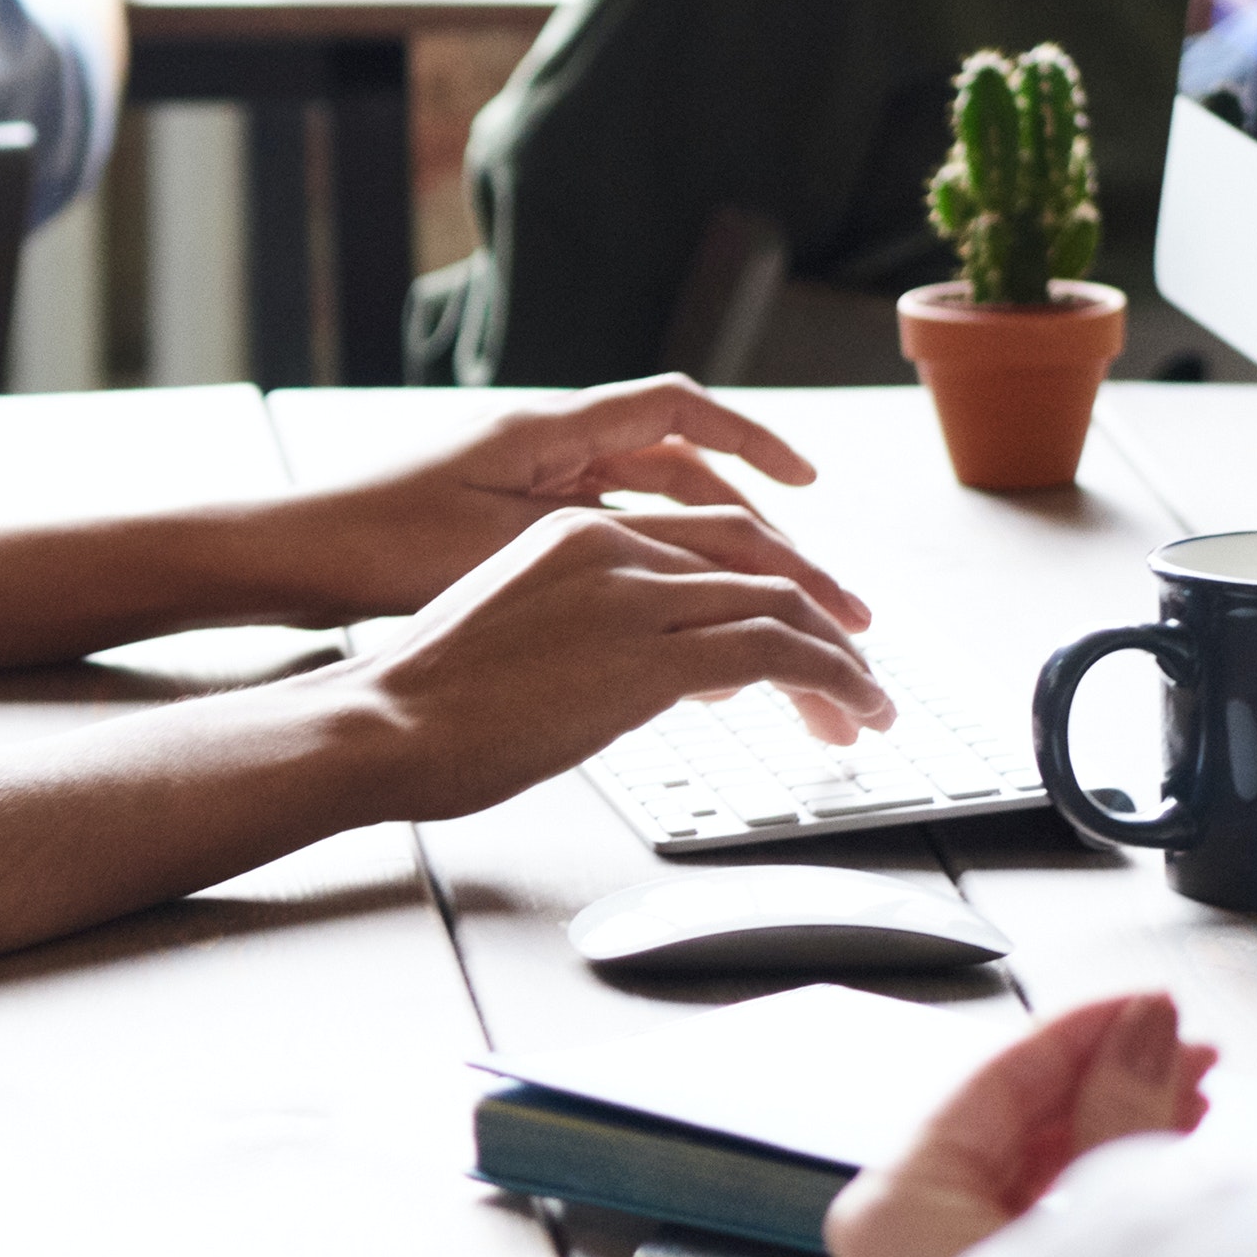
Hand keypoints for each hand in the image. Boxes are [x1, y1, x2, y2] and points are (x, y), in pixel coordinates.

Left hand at [278, 374, 857, 625]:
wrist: (286, 559)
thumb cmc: (378, 543)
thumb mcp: (511, 541)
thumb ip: (613, 543)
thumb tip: (714, 558)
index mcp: (547, 433)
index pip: (676, 412)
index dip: (752, 441)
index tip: (810, 482)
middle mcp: (539, 448)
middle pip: (674, 472)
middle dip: (750, 524)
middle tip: (812, 586)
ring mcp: (518, 486)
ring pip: (644, 510)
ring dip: (707, 553)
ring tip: (770, 613)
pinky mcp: (497, 527)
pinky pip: (601, 539)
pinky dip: (649, 571)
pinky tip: (681, 623)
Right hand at [335, 497, 889, 814]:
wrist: (387, 723)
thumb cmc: (431, 703)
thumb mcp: (523, 638)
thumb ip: (599, 636)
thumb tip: (671, 678)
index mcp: (575, 533)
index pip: (709, 544)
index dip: (773, 586)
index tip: (804, 631)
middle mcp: (614, 545)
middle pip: (759, 564)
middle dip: (824, 616)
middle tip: (861, 663)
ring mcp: (636, 595)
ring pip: (782, 607)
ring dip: (841, 659)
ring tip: (870, 706)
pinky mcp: (655, 654)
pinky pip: (778, 653)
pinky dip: (833, 680)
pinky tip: (854, 712)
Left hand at [827, 991, 1215, 1256]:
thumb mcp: (1105, 1227)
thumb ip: (1123, 1119)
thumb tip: (1142, 1032)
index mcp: (895, 1208)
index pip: (992, 1081)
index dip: (1081, 1031)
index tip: (1151, 1003)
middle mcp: (895, 1244)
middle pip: (1008, 1123)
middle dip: (1107, 1078)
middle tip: (1188, 1050)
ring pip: (1023, 1174)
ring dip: (1108, 1130)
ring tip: (1190, 1101)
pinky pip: (1029, 1226)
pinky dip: (1091, 1191)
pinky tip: (1152, 1162)